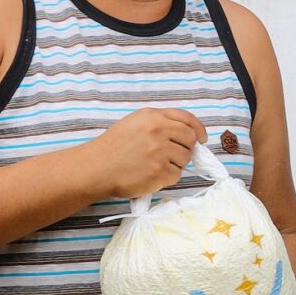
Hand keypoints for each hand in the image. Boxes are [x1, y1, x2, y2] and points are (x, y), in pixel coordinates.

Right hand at [78, 108, 204, 198]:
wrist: (94, 168)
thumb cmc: (113, 147)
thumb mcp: (135, 124)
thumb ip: (161, 124)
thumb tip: (190, 134)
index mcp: (152, 116)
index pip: (187, 119)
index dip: (198, 129)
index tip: (201, 138)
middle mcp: (158, 130)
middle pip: (190, 139)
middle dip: (186, 148)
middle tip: (171, 156)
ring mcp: (159, 151)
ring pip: (185, 159)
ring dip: (175, 164)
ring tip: (153, 165)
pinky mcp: (159, 171)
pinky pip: (176, 175)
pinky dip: (166, 178)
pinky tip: (150, 175)